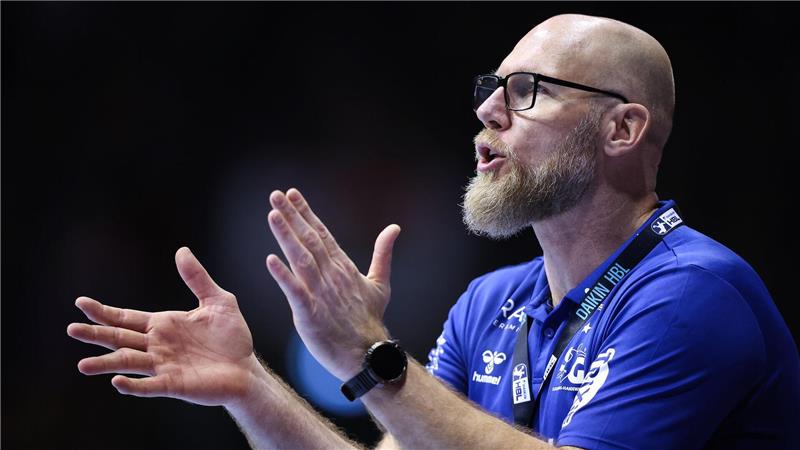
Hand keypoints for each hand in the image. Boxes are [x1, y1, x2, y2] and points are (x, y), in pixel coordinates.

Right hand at [67, 247, 260, 406]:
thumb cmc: (231, 338)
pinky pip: (150, 386)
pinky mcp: (175, 384)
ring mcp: (164, 366)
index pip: (127, 318)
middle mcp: (157, 345)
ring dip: (107, 363)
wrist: (246, 368)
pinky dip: (134, 385)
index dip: (104, 312)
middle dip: (96, 334)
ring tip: (83, 364)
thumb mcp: (218, 301)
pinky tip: (117, 382)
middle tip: (72, 329)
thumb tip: (182, 250)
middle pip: (120, 339)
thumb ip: (197, 278)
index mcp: (163, 325)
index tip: (81, 303)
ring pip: (129, 363)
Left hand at [265, 188, 400, 380]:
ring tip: (273, 215)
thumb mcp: (379, 283)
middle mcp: (331, 276)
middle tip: (276, 195)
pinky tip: (271, 260)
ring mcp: (321, 294)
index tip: (292, 194)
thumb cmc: (370, 320)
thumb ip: (383, 254)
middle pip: (310, 240)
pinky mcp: (310, 314)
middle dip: (293, 216)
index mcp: (343, 267)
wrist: (369, 355)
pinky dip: (283, 276)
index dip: (307, 213)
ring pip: (301, 259)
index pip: (322, 233)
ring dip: (286, 236)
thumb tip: (394, 227)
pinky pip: (295, 292)